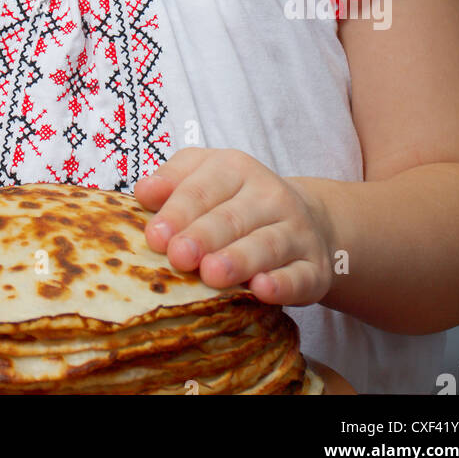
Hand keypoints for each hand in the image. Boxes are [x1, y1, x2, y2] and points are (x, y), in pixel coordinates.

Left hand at [134, 147, 334, 307]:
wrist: (302, 219)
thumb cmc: (234, 201)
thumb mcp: (202, 176)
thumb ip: (172, 180)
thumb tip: (143, 192)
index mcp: (236, 168)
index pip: (203, 187)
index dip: (178, 211)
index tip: (154, 236)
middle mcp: (270, 195)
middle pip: (232, 217)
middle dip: (203, 236)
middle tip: (177, 256)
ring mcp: (296, 231)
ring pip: (267, 244)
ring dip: (239, 259)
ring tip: (211, 274)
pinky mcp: (315, 267)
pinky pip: (301, 276)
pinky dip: (283, 284)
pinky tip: (262, 289)